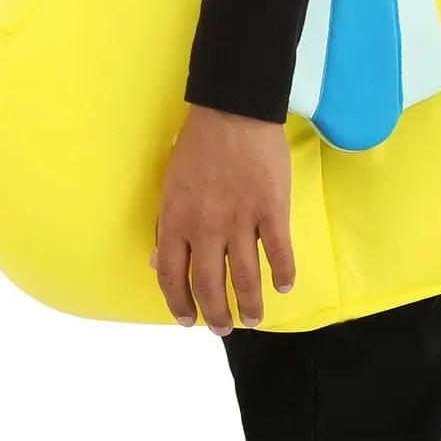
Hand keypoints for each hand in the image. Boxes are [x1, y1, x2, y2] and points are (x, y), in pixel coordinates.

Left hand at [151, 105, 295, 335]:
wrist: (234, 112)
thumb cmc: (197, 146)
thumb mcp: (169, 186)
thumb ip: (164, 225)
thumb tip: (156, 260)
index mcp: (175, 221)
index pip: (172, 276)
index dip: (179, 304)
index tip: (188, 321)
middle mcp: (206, 228)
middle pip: (210, 285)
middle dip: (216, 314)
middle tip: (224, 329)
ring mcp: (241, 220)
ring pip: (245, 276)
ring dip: (250, 303)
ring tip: (253, 319)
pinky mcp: (272, 210)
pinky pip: (279, 250)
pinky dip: (283, 272)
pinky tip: (284, 286)